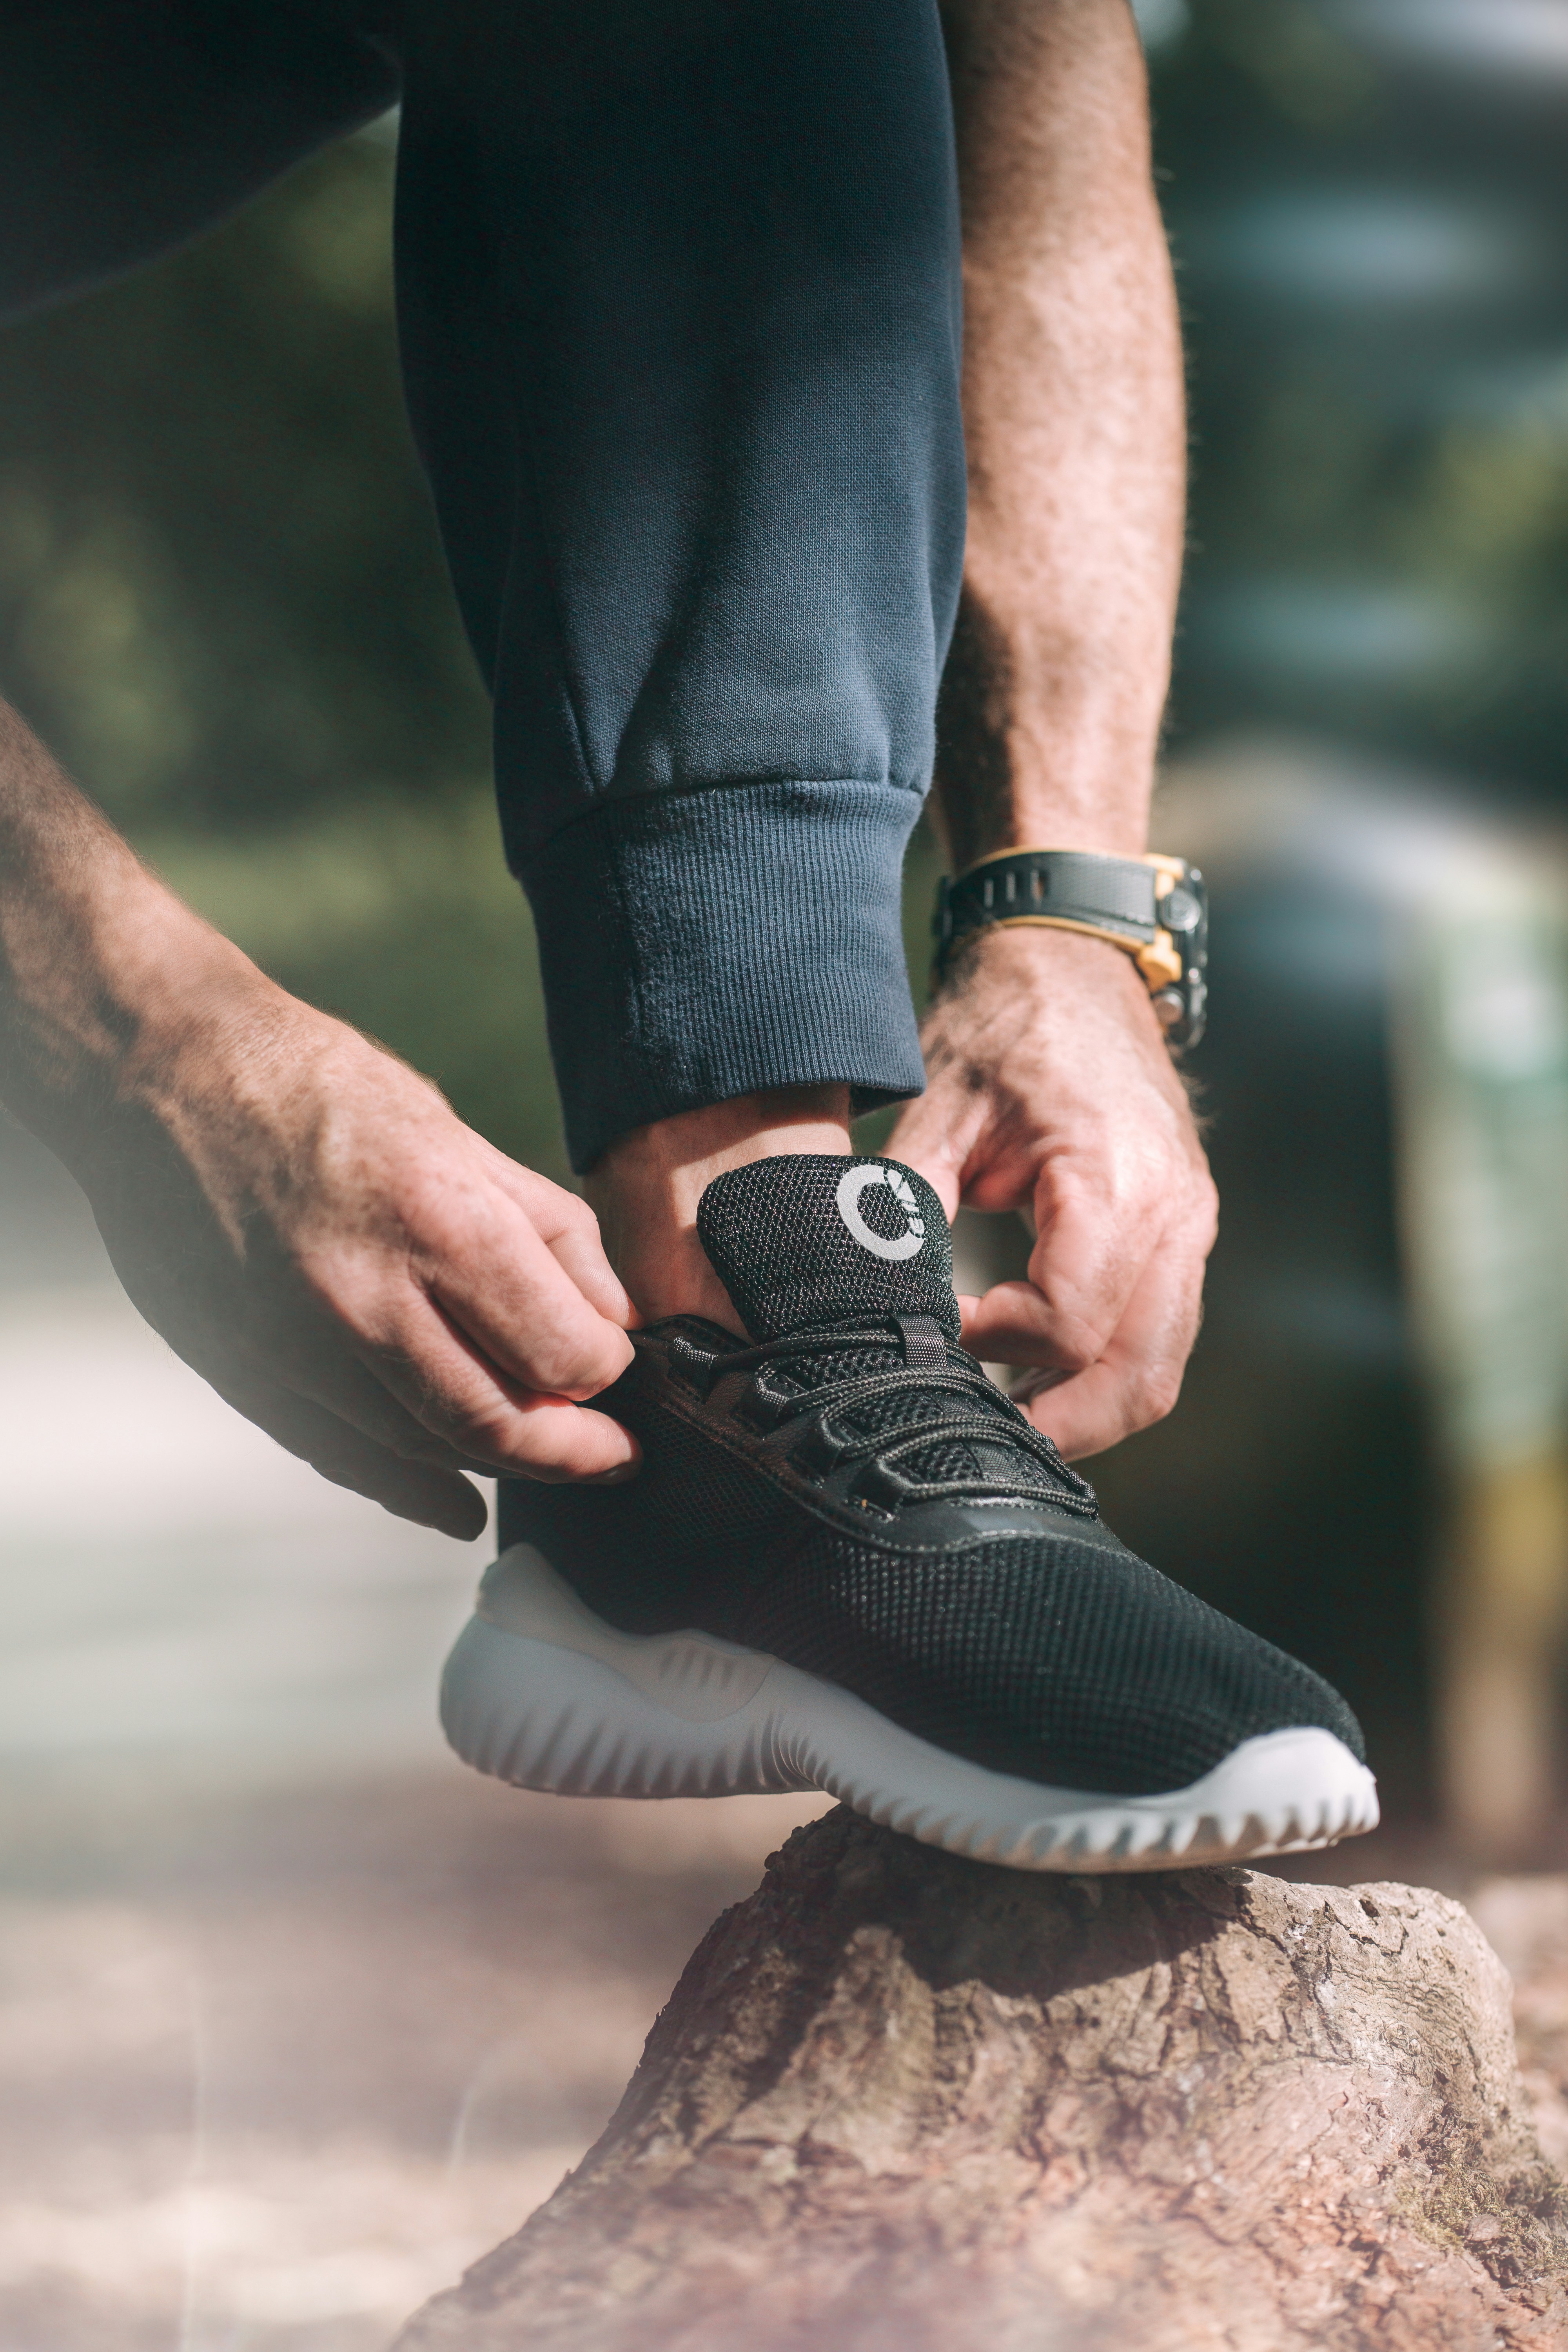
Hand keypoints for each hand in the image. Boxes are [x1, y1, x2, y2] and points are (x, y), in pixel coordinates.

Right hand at [69, 968, 638, 1539]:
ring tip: (551, 1460)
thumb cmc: (315, 1089)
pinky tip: (459, 1504)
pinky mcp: (244, 1372)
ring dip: (500, 1467)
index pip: (560, 1350)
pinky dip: (412, 1490)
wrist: (161, 1075)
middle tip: (617, 1457)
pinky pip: (345, 1457)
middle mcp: (366, 1299)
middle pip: (498, 1424)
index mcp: (436, 1221)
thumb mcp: (455, 1132)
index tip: (622, 1370)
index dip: (608, 1372)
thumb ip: (546, 1229)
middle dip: (576, 1454)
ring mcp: (295, 1347)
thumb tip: (615, 1313)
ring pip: (425, 1449)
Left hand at [885, 925, 1215, 1459]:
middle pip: (1138, 1373)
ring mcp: (1192, 1227)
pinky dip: (1105, 1369)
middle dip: (1060, 1424)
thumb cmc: (1006, 1024)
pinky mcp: (1184, 1233)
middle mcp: (1176, 1214)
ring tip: (1007, 1420)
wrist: (1072, 960)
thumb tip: (866, 1294)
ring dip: (1087, 1408)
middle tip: (980, 1440)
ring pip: (1159, 1365)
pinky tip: (1038, 1375)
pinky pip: (1160, 1332)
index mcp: (1117, 1180)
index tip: (936, 1329)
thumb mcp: (940, 1104)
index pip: (1067, 1321)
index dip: (993, 1346)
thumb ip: (905, 1202)